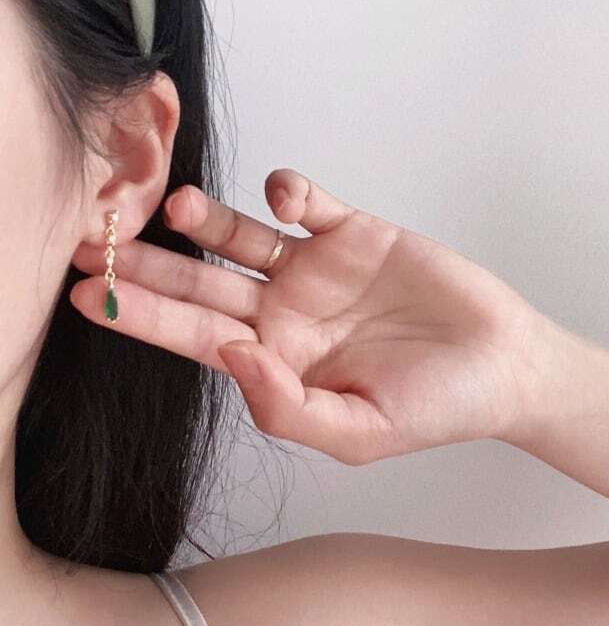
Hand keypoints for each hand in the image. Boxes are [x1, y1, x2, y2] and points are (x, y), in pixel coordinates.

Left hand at [69, 168, 550, 464]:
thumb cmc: (435, 406)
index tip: (91, 298)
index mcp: (280, 360)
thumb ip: (285, 406)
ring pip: (246, 237)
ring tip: (178, 204)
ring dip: (212, 219)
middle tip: (96, 238)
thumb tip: (231, 356)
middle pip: (205, 282)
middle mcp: (287, 311)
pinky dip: (292, 194)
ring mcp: (318, 269)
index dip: (144, 319)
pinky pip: (310, 204)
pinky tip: (284, 195)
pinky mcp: (355, 232)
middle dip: (153, 264)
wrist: (501, 363)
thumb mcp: (357, 432)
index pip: (198, 337)